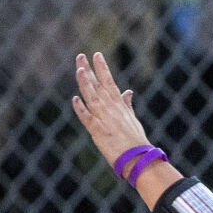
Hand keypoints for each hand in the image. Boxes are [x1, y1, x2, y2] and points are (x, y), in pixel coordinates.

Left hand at [71, 51, 150, 170]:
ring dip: (85, 83)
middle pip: (97, 85)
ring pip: (91, 97)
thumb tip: (128, 92)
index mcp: (119, 105)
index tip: (97, 55)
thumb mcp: (132, 119)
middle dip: (89, 69)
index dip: (102, 68)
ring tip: (79, 69)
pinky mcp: (97, 130)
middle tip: (81, 56)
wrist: (138, 158)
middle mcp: (110, 108)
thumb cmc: (136, 140)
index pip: (109, 82)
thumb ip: (126, 104)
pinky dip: (80, 108)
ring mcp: (103, 118)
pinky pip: (86, 118)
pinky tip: (75, 99)